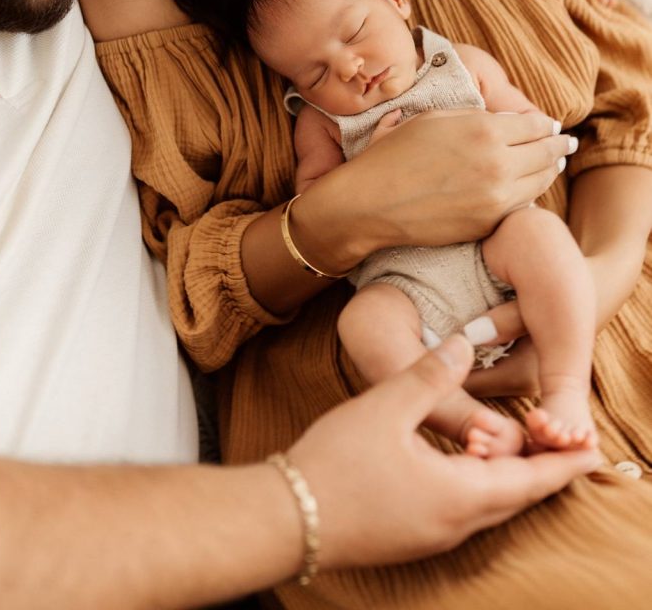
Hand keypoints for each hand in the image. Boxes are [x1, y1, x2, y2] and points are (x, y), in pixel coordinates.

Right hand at [290, 335, 599, 568]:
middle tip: (565, 443)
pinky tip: (464, 462)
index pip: (530, 480)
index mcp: (459, 495)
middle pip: (516, 497)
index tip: (593, 449)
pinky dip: (480, 486)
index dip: (563, 462)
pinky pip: (463, 512)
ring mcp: (430, 535)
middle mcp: (453, 524)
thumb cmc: (335, 464)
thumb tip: (464, 342)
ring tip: (519, 446)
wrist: (283, 519)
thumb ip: (431, 373)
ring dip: (509, 478)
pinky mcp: (408, 535)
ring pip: (489, 506)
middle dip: (544, 470)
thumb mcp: (386, 406)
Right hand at [341, 109, 572, 249]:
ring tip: (553, 163)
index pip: (535, 123)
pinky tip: (527, 187)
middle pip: (547, 151)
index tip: (549, 125)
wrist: (369, 203)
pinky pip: (521, 205)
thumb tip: (503, 120)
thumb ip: (473, 117)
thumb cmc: (393, 156)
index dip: (545, 123)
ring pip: (541, 181)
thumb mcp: (433, 119)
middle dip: (557, 145)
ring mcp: (496, 197)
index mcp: (484, 129)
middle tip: (565, 143)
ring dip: (549, 170)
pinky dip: (528, 194)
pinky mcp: (489, 223)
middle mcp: (498, 163)